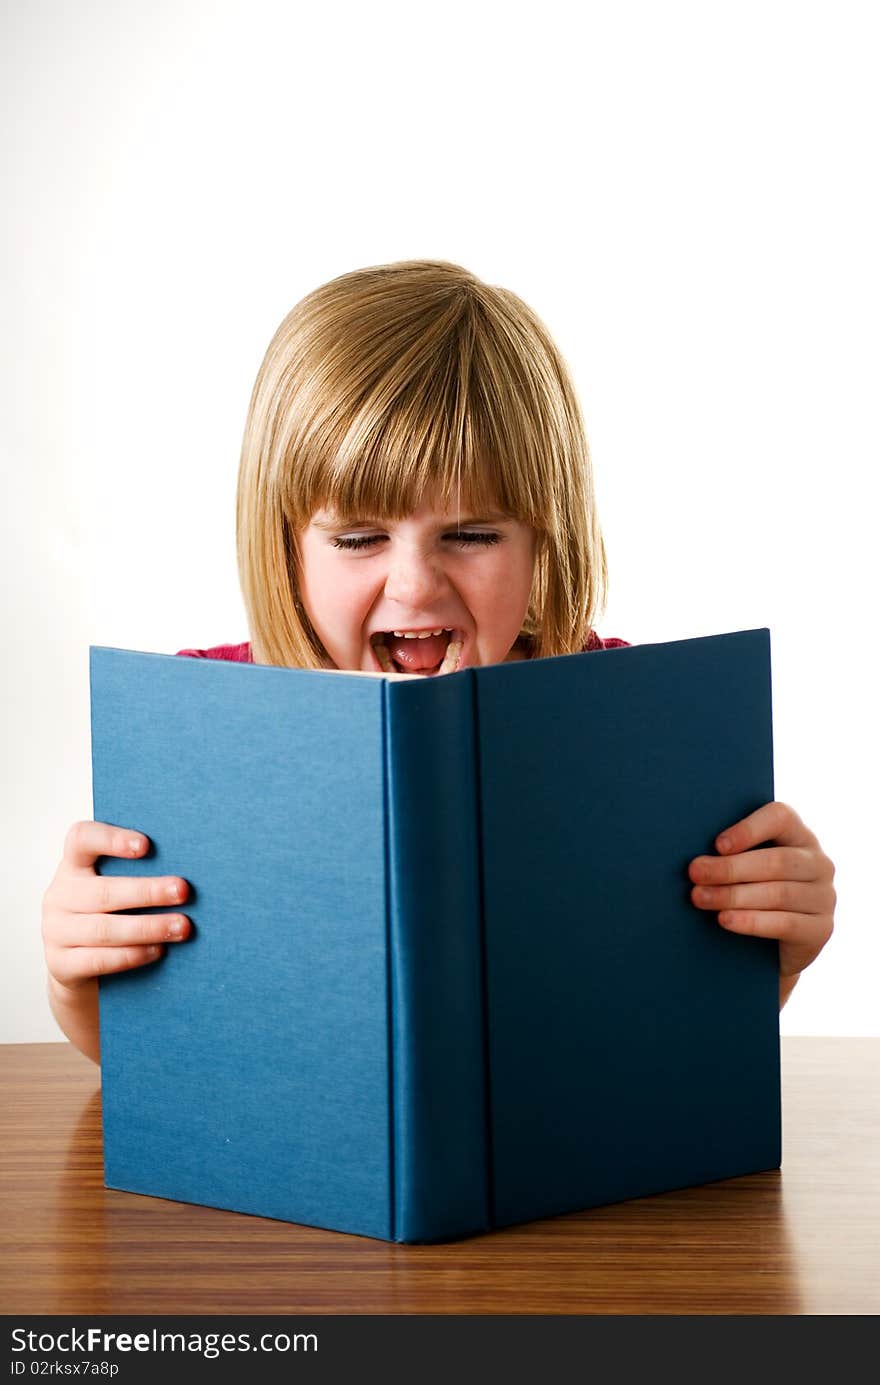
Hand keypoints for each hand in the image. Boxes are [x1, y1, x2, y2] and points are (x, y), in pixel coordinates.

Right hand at [42, 820, 190, 992]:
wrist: (77, 964)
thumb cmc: (108, 913)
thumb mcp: (113, 887)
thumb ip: (136, 874)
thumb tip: (189, 867)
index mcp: (73, 866)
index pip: (81, 840)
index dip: (110, 839)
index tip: (146, 845)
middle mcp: (60, 895)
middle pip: (102, 891)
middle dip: (148, 892)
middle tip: (184, 891)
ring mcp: (57, 931)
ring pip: (104, 929)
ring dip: (148, 928)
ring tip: (181, 927)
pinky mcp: (61, 964)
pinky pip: (99, 960)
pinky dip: (132, 955)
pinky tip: (158, 950)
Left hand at [687, 800, 835, 1007]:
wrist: (770, 947)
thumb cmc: (747, 892)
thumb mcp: (742, 868)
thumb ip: (727, 852)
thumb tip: (686, 846)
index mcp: (798, 835)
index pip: (781, 817)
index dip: (749, 829)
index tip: (717, 844)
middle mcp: (818, 862)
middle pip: (776, 861)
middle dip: (730, 868)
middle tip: (694, 873)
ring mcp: (824, 897)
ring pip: (778, 893)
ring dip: (733, 895)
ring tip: (700, 898)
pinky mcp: (821, 929)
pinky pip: (785, 923)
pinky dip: (750, 921)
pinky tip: (724, 920)